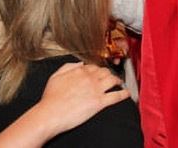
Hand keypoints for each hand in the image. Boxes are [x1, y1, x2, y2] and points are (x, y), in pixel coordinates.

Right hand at [0, 62, 129, 147]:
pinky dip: (123, 94)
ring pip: (112, 80)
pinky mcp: (99, 102)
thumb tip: (79, 63)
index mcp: (79, 71)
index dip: (98, 69)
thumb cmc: (50, 99)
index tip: (99, 72)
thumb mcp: (55, 76)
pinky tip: (127, 94)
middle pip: (105, 71)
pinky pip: (116, 96)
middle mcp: (89, 78)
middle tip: (111, 77)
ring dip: (117, 81)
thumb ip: (68, 67)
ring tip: (119, 83)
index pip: (93, 66)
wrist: (50, 114)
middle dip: (109, 73)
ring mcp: (95, 89)